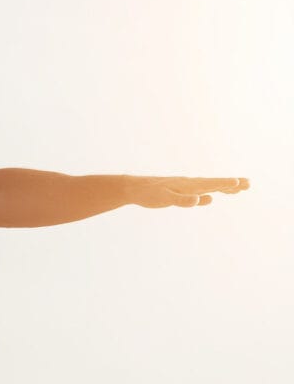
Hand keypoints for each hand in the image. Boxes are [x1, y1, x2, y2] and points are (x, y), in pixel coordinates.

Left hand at [128, 175, 249, 208]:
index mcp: (189, 185)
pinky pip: (196, 194)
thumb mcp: (165, 198)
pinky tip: (208, 198)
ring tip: (237, 189)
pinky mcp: (177, 193)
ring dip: (222, 188)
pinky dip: (206, 195)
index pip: (212, 184)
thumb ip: (183, 200)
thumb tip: (200, 199)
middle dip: (231, 185)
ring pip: (207, 187)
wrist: (134, 189)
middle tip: (249, 184)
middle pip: (214, 184)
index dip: (226, 185)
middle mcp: (189, 184)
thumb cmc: (149, 194)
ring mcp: (184, 188)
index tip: (241, 183)